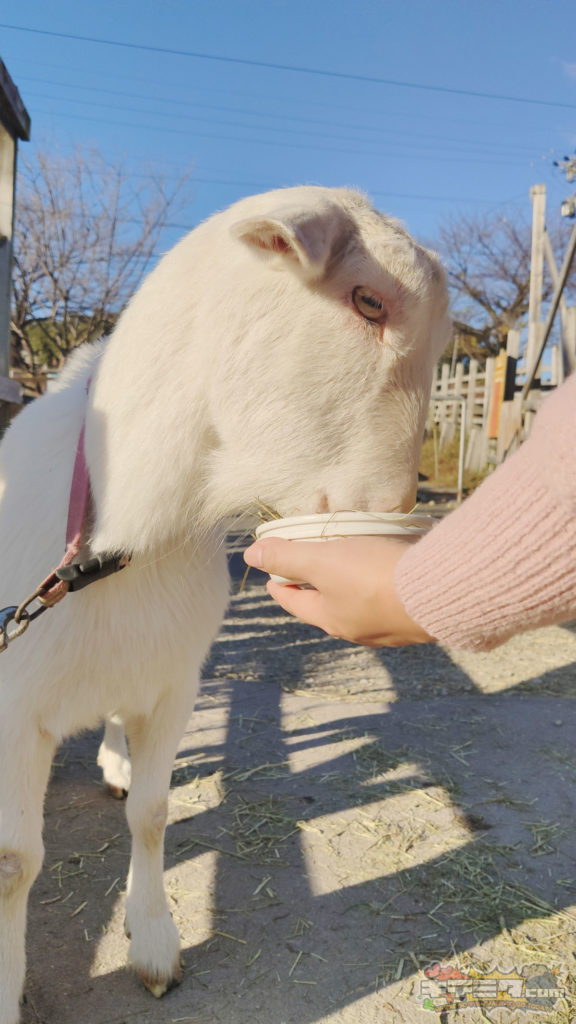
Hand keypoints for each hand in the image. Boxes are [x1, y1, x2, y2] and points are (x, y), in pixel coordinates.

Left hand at [243, 535, 434, 646]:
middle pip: (327, 604)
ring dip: (351, 585)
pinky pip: (390, 599)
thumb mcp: (323, 561)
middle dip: (316, 585)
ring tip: (351, 563)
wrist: (440, 591)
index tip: (272, 576)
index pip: (294, 601)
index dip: (280, 585)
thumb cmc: (374, 576)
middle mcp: (359, 629)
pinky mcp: (417, 615)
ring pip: (360, 604)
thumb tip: (251, 555)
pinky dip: (382, 585)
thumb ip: (286, 557)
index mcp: (331, 619)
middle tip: (309, 565)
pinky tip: (390, 571)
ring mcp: (390, 627)